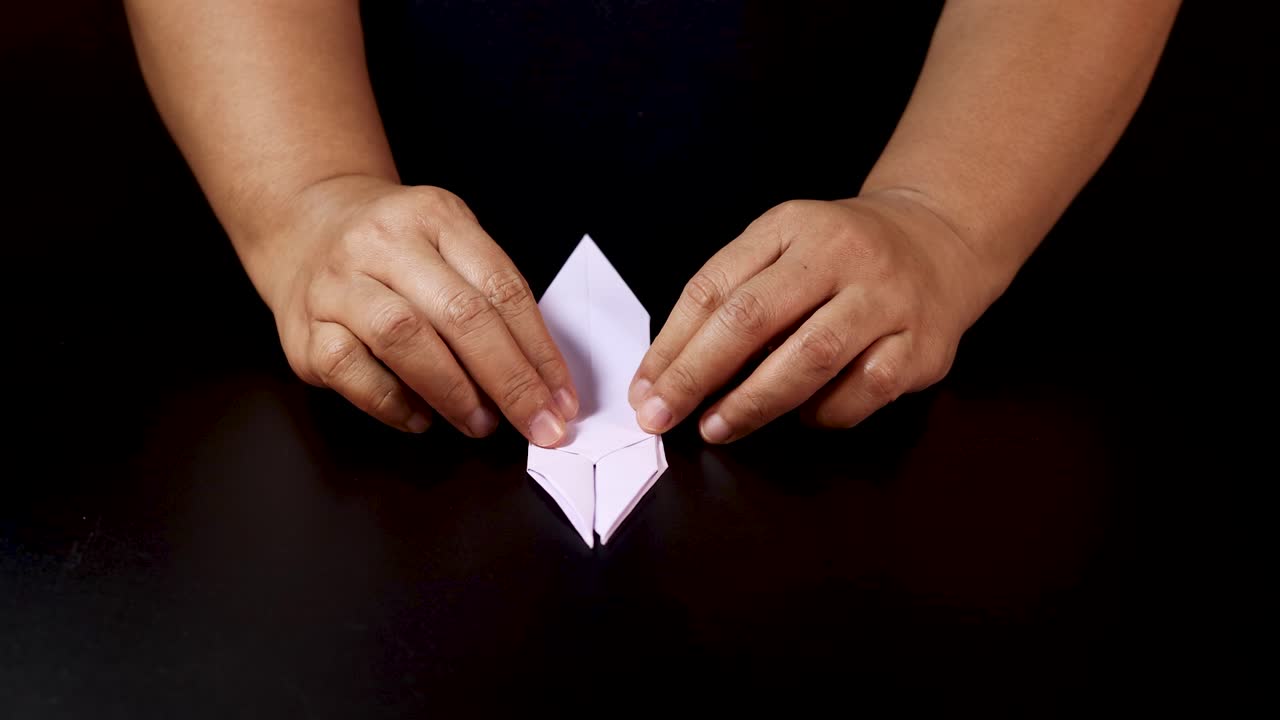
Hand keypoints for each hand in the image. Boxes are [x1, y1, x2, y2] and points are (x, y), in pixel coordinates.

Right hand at [254, 174, 577, 444]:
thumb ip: (490, 300)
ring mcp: (337, 284)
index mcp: (436, 217)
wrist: (304, 222)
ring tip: (480, 424)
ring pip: (403, 338)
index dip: (539, 352)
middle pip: (461, 314)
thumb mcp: (450, 243)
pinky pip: (351, 370)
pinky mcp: (303, 329)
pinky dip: (394, 402)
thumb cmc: (396, 250)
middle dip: (509, 381)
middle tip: (537, 426)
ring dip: (453, 391)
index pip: (502, 289)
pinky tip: (421, 418)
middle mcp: (383, 243)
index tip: (562, 401)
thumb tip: (538, 382)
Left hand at [629, 191, 1003, 442]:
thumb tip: (668, 375)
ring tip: (718, 427)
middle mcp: (840, 255)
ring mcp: (887, 299)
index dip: (671, 345)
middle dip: (698, 375)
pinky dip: (825, 412)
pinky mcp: (924, 345)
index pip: (714, 287)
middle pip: (753, 318)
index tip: (644, 391)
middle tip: (664, 417)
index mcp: (791, 227)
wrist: (941, 239)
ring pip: (810, 356)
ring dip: (754, 401)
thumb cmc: (839, 257)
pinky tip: (805, 415)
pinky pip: (864, 389)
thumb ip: (731, 297)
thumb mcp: (782, 249)